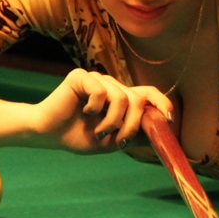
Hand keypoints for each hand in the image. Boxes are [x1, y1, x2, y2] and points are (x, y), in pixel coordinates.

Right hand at [39, 69, 173, 153]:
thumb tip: (160, 136)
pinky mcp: (81, 76)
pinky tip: (84, 112)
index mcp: (121, 98)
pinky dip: (95, 109)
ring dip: (112, 122)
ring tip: (99, 132)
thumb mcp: (112, 141)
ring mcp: (97, 79)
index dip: (162, 103)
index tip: (170, 118)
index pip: (149, 93)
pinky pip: (101, 92)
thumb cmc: (78, 136)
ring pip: (121, 98)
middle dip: (133, 124)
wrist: (48, 134)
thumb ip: (134, 135)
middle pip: (137, 100)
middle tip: (121, 140)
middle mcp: (112, 86)